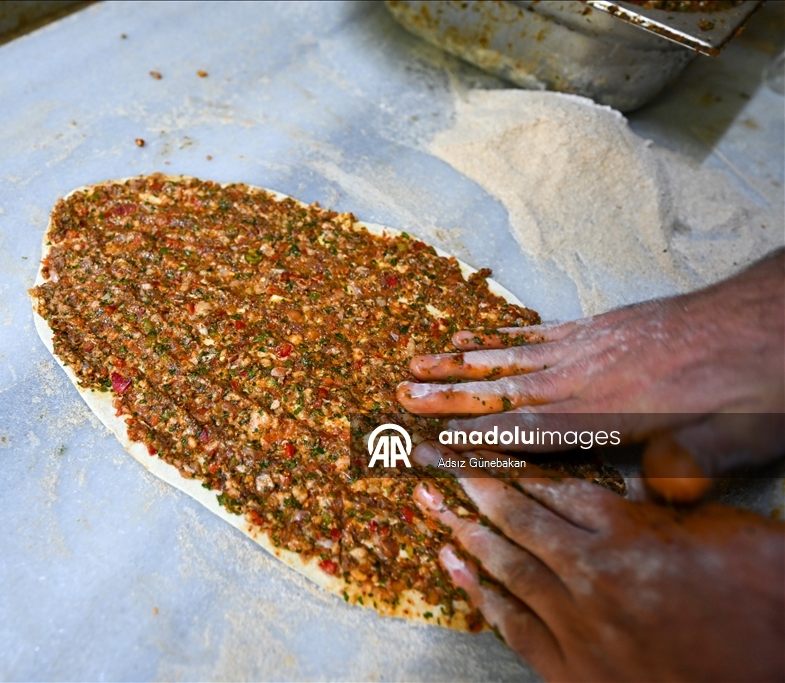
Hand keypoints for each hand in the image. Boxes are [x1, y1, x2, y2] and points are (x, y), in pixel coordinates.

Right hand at [397, 250, 784, 501]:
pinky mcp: (600, 325)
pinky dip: (501, 336)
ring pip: (508, 355)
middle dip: (444, 396)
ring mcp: (588, 345)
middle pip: (498, 389)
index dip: (468, 442)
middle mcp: (582, 377)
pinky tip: (480, 335)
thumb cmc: (751, 385)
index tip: (424, 447)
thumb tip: (637, 500)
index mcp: (603, 414)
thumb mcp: (728, 443)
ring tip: (417, 360)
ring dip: (459, 361)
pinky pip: (536, 333)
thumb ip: (676, 470)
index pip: (519, 431)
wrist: (769, 317)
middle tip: (397, 395)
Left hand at [412, 442, 784, 682]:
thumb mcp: (730, 531)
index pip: (556, 488)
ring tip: (429, 504)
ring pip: (505, 565)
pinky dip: (478, 593)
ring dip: (463, 531)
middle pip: (517, 516)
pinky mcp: (572, 671)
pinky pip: (512, 624)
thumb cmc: (765, 606)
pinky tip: (452, 566)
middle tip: (432, 459)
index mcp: (630, 533)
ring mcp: (577, 623)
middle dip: (471, 484)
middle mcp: (591, 572)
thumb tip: (631, 484)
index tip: (481, 446)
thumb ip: (672, 502)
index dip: (515, 462)